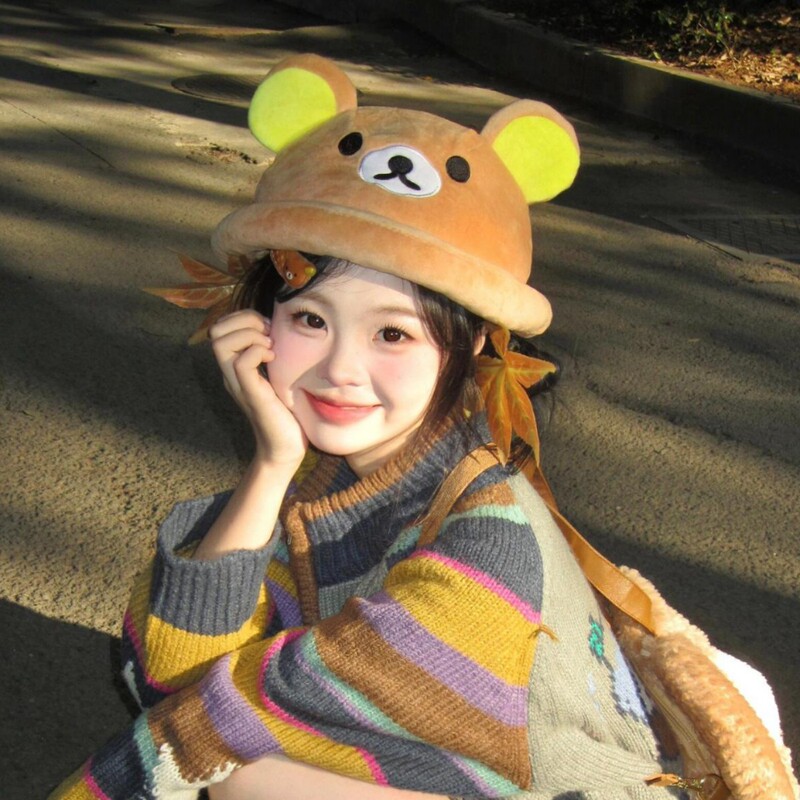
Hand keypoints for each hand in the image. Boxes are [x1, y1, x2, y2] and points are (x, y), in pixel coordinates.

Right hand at [210, 310, 306, 467]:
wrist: (284, 448)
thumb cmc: (286, 412)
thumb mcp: (277, 376)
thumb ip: (271, 356)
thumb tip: (280, 329)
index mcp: (234, 366)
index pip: (221, 327)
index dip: (243, 318)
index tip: (268, 329)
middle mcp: (230, 373)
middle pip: (216, 330)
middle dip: (244, 321)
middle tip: (268, 336)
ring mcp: (237, 384)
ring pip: (221, 343)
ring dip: (250, 336)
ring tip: (270, 348)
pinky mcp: (250, 395)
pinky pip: (241, 363)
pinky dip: (257, 352)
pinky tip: (273, 360)